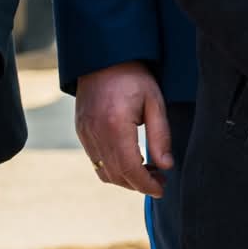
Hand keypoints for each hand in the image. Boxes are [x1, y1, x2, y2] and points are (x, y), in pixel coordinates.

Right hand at [74, 61, 171, 197]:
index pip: (129, 168)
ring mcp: (84, 134)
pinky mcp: (81, 132)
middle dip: (138, 184)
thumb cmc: (134, 77)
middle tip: (160, 182)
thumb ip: (161, 136)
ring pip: (103, 171)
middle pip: (115, 174)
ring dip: (125, 178)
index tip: (161, 190)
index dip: (145, 184)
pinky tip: (131, 162)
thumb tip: (166, 165)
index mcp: (114, 126)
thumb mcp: (155, 102)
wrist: (104, 58)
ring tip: (149, 173)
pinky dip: (113, 168)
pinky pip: (95, 160)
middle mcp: (95, 134)